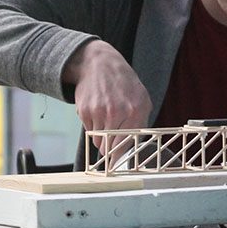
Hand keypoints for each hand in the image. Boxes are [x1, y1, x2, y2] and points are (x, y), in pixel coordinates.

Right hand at [62, 40, 151, 160]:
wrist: (99, 64)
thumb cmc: (123, 83)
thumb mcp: (142, 99)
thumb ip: (140, 124)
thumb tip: (133, 148)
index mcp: (135, 111)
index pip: (126, 145)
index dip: (120, 157)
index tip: (116, 163)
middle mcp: (116, 112)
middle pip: (109, 147)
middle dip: (110, 147)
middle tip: (111, 138)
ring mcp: (99, 111)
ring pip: (97, 141)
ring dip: (101, 136)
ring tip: (106, 119)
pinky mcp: (84, 110)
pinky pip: (88, 130)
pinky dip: (92, 125)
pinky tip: (97, 111)